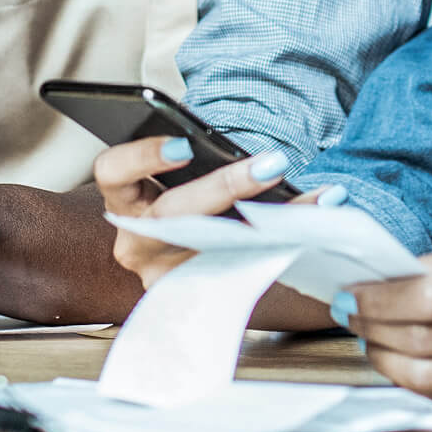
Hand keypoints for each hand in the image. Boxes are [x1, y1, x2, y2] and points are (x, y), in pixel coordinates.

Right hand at [93, 135, 315, 289]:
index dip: (143, 156)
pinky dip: (287, 246)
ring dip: (273, 220)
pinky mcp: (201, 294)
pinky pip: (247, 270)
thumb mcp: (172, 179)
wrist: (180, 261)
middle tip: (272, 163)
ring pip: (219, 248)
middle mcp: (137, 242)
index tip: (185, 145)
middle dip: (225, 186)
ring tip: (318, 199)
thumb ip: (190, 157)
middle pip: (171, 213)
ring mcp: (166, 275)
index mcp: (123, 199)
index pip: (112, 171)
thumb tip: (234, 138)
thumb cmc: (180, 204)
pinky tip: (319, 226)